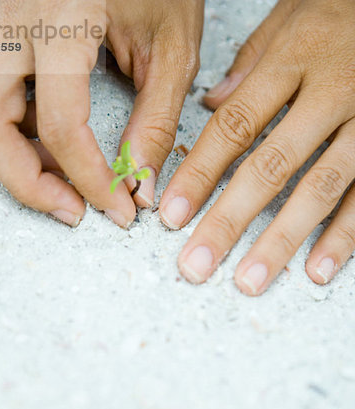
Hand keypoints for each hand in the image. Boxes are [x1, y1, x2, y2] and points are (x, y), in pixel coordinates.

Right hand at [0, 0, 202, 226]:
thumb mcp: (173, 53)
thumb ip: (155, 123)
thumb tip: (138, 187)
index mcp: (63, 17)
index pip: (60, 123)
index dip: (89, 179)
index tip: (118, 209)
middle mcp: (15, 19)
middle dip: (28, 181)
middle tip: (74, 210)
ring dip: (6, 157)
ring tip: (57, 178)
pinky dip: (0, 129)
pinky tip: (41, 139)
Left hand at [159, 0, 354, 293]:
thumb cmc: (344, 11)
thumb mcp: (292, 16)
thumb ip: (252, 62)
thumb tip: (211, 104)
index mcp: (295, 58)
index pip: (235, 125)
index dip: (199, 173)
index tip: (171, 215)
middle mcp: (331, 92)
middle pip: (271, 166)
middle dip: (230, 221)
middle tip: (197, 264)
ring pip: (320, 189)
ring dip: (281, 241)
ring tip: (249, 281)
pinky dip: (343, 237)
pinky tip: (317, 270)